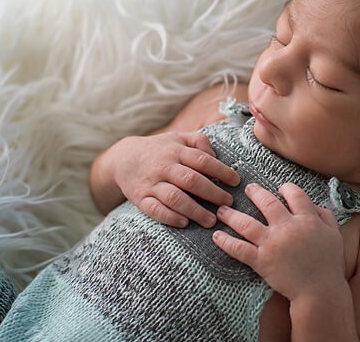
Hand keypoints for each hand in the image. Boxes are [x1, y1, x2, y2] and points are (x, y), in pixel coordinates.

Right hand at [105, 131, 239, 226]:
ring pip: (174, 197)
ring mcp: (151, 183)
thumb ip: (199, 142)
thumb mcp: (178, 137)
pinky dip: (170, 217)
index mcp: (175, 150)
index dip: (221, 171)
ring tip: (211, 220)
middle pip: (191, 180)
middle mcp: (164, 166)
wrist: (123, 158)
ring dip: (195, 210)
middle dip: (212, 193)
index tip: (236, 182)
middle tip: (228, 204)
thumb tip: (217, 156)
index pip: (202, 160)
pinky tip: (184, 223)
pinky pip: (154, 210)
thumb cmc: (159, 149)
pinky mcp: (140, 198)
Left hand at [212, 182, 345, 300]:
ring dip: (231, 214)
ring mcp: (272, 244)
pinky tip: (216, 236)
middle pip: (266, 202)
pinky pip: (238, 248)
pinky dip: (225, 241)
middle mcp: (288, 227)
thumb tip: (313, 204)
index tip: (280, 189)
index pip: (294, 194)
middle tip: (247, 188)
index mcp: (307, 219)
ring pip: (246, 223)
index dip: (286, 188)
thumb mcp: (334, 234)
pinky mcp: (261, 261)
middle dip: (254, 192)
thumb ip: (325, 215)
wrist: (320, 291)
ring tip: (222, 209)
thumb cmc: (329, 263)